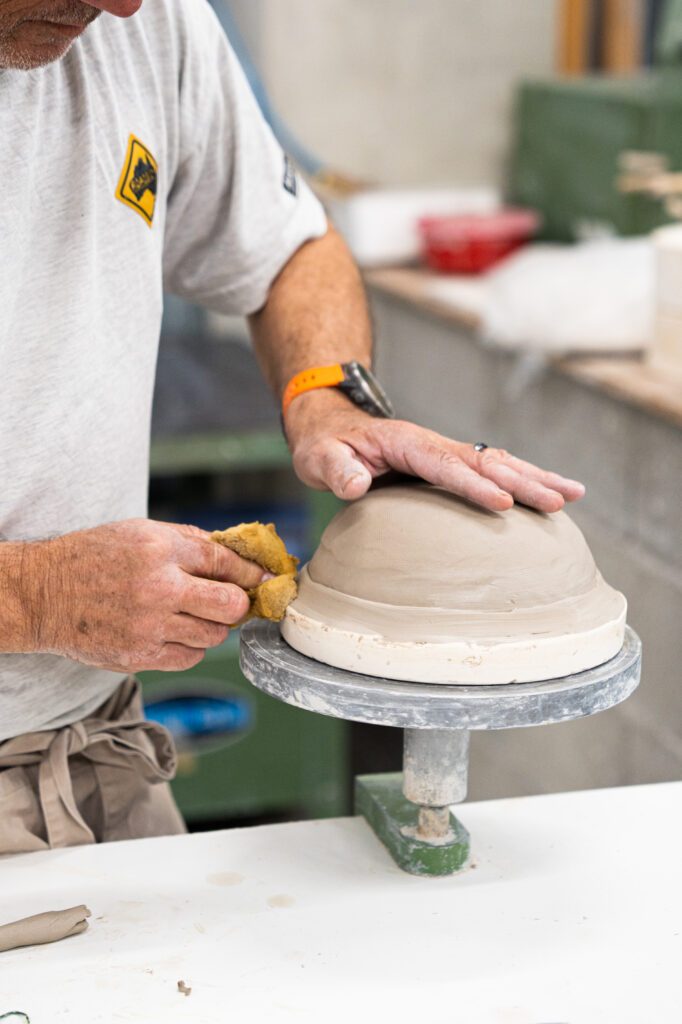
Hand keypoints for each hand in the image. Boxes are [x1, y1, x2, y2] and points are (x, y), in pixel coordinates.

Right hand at [19, 519, 266, 671]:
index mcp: (159, 550)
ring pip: (214, 634)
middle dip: (238, 603)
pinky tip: (176, 632)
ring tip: (194, 615)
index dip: (250, 572)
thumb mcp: (138, 532)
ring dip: (213, 626)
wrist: (43, 595)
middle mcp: (158, 587)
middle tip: (232, 601)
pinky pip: (190, 657)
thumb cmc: (92, 559)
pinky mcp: (140, 656)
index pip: (224, 562)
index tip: (262, 579)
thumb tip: (232, 553)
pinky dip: (191, 646)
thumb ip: (187, 542)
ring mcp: (149, 625)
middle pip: (230, 604)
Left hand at [285, 391, 584, 512]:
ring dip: (536, 477)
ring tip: (574, 495)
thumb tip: (356, 484)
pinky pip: (493, 469)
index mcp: (405, 442)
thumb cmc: (325, 446)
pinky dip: (525, 478)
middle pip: (486, 462)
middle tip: (558, 502)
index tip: (502, 504)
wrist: (331, 425)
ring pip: (499, 463)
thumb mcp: (317, 458)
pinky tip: (551, 493)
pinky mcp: (450, 464)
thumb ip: (336, 469)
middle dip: (523, 482)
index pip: (445, 466)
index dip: (474, 486)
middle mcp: (433, 443)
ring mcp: (446, 452)